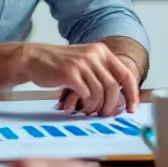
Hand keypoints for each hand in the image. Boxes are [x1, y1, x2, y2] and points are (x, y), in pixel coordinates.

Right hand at [19, 41, 139, 116]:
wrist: (34, 58)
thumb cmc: (60, 64)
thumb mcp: (84, 60)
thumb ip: (101, 72)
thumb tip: (119, 96)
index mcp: (101, 51)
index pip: (125, 74)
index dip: (132, 93)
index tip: (132, 108)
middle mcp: (94, 55)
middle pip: (113, 86)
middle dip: (112, 105)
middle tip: (105, 114)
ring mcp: (82, 63)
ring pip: (100, 92)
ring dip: (97, 106)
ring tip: (90, 112)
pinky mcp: (70, 73)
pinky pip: (86, 94)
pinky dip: (86, 104)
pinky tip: (81, 108)